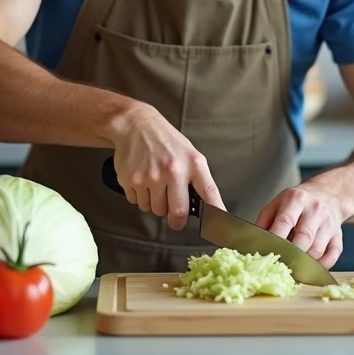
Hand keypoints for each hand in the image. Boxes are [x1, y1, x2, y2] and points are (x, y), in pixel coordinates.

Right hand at [111, 106, 224, 230]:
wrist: (135, 125)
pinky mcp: (132, 180)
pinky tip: (142, 181)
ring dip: (156, 205)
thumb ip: (197, 178)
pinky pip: (138, 203)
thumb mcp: (189, 153)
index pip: (209, 193)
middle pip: (178, 212)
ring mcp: (151, 176)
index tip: (222, 229)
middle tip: (175, 218)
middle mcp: (173, 170)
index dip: (217, 214)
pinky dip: (140, 197)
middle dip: (176, 220)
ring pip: (156, 209)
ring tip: (155, 185)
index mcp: (193, 163)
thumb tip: (206, 207)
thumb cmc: (165, 140)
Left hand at [255, 183, 343, 267]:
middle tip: (278, 266)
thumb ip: (264, 222)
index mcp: (296, 199)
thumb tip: (252, 244)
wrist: (328, 194)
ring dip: (303, 263)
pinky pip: (332, 256)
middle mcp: (315, 210)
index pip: (285, 222)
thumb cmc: (297, 203)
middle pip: (304, 238)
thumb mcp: (277, 203)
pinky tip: (309, 267)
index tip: (266, 254)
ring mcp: (329, 223)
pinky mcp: (338, 236)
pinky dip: (320, 266)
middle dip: (290, 255)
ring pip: (317, 250)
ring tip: (291, 267)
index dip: (275, 240)